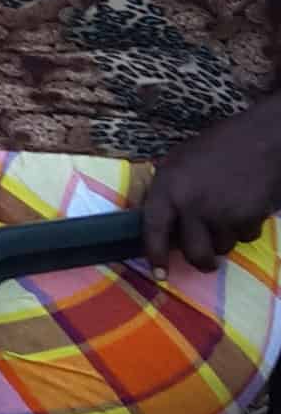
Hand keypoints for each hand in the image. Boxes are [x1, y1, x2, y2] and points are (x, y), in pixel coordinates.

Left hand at [142, 108, 280, 275]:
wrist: (260, 138)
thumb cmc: (216, 147)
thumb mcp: (177, 163)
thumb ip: (166, 192)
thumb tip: (159, 223)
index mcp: (167, 188)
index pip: (153, 230)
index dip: (155, 255)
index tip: (159, 276)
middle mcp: (191, 204)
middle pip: (193, 252)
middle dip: (201, 262)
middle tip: (205, 261)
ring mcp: (221, 213)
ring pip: (222, 246)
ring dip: (224, 238)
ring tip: (228, 213)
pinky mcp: (248, 218)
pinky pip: (245, 236)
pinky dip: (246, 228)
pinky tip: (246, 206)